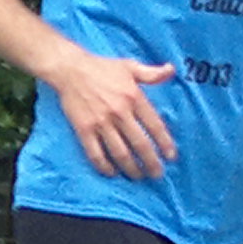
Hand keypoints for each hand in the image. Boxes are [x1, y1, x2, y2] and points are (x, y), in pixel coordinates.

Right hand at [45, 45, 179, 178]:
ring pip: (120, 152)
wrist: (70, 69)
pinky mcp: (83, 129)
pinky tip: (112, 173)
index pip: (155, 126)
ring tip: (138, 176)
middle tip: (157, 174)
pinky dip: (104, 166)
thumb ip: (152, 73)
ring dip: (131, 168)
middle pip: (140, 144)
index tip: (171, 157)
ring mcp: (101, 123)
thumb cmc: (102, 68)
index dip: (165, 144)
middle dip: (151, 163)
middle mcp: (120, 113)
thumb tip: (172, 70)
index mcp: (134, 98)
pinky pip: (95, 153)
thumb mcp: (130, 66)